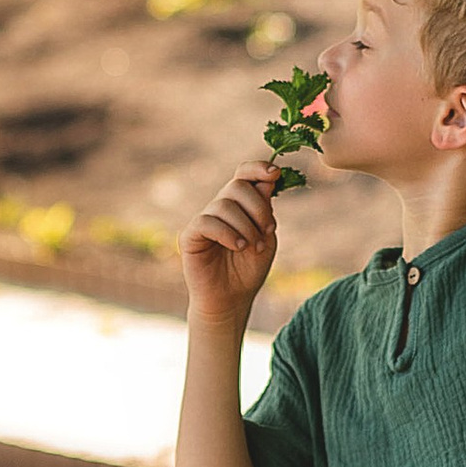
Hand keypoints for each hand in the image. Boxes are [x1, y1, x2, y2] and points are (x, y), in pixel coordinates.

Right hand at [182, 160, 282, 319]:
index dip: (258, 168)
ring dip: (246, 226)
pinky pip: (207, 222)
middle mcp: (220, 207)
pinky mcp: (190, 235)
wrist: (232, 298)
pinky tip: (238, 247)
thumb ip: (265, 209)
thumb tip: (267, 179)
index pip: (244, 174)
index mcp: (240, 204)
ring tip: (253, 247)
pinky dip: (227, 233)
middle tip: (266, 231)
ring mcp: (204, 219)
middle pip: (238, 186)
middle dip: (258, 208)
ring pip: (225, 204)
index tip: (275, 174)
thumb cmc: (248, 269)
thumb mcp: (265, 236)